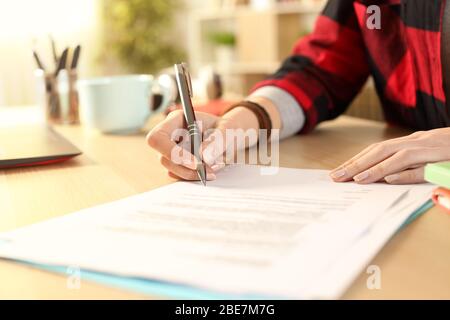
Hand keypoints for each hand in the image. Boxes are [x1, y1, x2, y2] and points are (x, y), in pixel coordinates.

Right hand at [147, 107, 258, 180]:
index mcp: (176, 120)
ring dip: (193, 174)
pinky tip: (211, 170)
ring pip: (172, 170)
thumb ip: (217, 140)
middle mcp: (170, 136)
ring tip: (215, 169)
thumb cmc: (227, 127)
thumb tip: (203, 157)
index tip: (196, 163)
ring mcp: (172, 151)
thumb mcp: (228, 130)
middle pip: (164, 158)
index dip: (171, 152)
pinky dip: (195, 176)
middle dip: (186, 168)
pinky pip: (181, 175)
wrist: (231, 136)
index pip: (157, 138)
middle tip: (209, 171)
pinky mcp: (178, 164)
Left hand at [329, 128, 449, 183]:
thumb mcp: (426, 157)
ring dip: (373, 167)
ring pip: (395, 156)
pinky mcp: (440, 155)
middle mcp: (413, 142)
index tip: (338, 172)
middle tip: (335, 177)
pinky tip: (387, 177)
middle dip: (355, 164)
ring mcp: (427, 147)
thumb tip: (386, 177)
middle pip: (378, 151)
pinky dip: (404, 171)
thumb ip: (408, 165)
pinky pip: (420, 164)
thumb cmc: (449, 150)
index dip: (355, 160)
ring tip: (354, 179)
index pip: (375, 151)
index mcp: (408, 143)